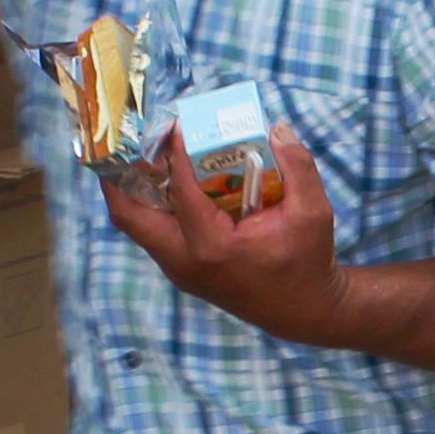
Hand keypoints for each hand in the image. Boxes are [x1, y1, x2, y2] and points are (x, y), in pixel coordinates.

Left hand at [97, 122, 345, 344]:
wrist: (302, 309)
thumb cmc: (307, 261)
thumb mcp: (313, 212)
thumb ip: (298, 166)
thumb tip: (277, 127)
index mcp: (213, 247)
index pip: (179, 191)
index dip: (173, 153)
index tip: (176, 124)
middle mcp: (185, 261)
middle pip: (128, 214)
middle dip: (121, 172)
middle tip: (135, 138)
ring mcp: (178, 269)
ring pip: (134, 223)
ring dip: (132, 186)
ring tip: (145, 151)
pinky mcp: (180, 269)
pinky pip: (150, 230)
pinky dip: (149, 202)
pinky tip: (164, 176)